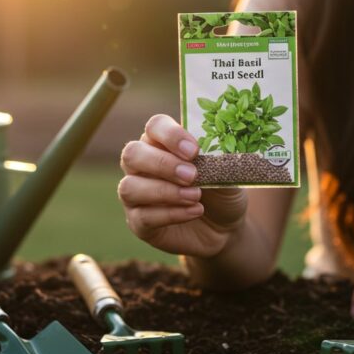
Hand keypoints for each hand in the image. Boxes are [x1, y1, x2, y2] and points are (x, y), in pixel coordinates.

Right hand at [119, 114, 247, 257]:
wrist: (224, 226)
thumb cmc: (219, 191)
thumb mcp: (224, 173)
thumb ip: (214, 160)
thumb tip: (211, 153)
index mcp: (161, 143)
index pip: (154, 126)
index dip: (171, 135)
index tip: (194, 150)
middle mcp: (141, 166)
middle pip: (132, 154)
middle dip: (162, 164)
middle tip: (191, 175)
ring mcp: (136, 195)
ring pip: (129, 187)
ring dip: (164, 191)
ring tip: (195, 196)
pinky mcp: (139, 223)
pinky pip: (142, 217)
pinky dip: (171, 214)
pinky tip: (195, 211)